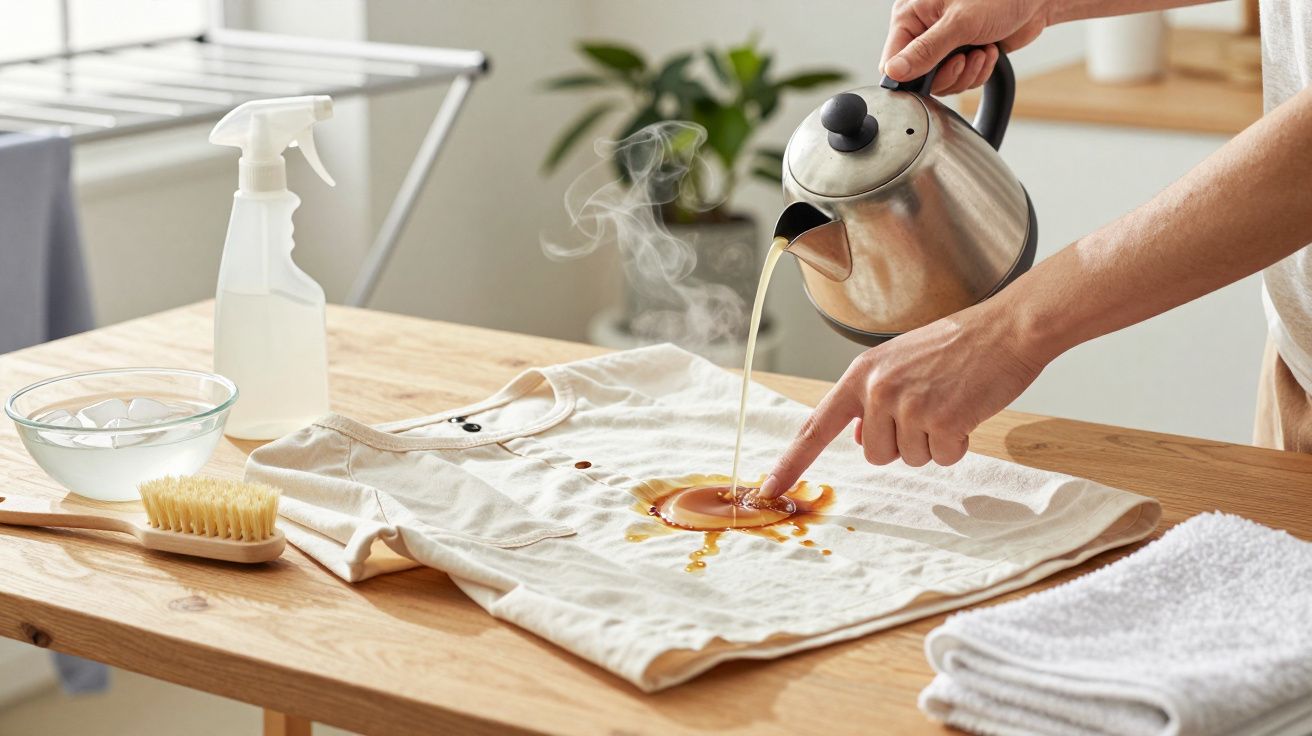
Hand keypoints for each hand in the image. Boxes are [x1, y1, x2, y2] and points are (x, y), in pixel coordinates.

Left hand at [757, 302, 1048, 498]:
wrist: (1006, 329)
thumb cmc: (957, 346)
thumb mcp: (900, 362)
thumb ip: (873, 398)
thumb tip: (859, 439)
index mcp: (861, 373)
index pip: (816, 426)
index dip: (791, 462)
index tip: (769, 488)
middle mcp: (877, 389)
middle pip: (874, 454)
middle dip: (902, 443)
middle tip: (930, 407)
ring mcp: (908, 406)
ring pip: (910, 458)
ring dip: (933, 442)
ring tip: (950, 403)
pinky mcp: (941, 421)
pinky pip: (942, 458)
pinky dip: (957, 444)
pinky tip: (967, 411)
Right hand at [881, 0, 1050, 93]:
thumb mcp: (960, 23)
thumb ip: (925, 51)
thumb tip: (894, 72)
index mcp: (911, 15)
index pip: (892, 61)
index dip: (909, 76)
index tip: (932, 76)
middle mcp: (923, 30)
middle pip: (918, 77)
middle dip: (947, 75)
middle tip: (963, 60)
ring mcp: (943, 43)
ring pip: (941, 81)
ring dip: (966, 73)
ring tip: (981, 51)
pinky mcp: (961, 53)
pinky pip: (960, 79)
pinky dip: (977, 71)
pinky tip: (987, 50)